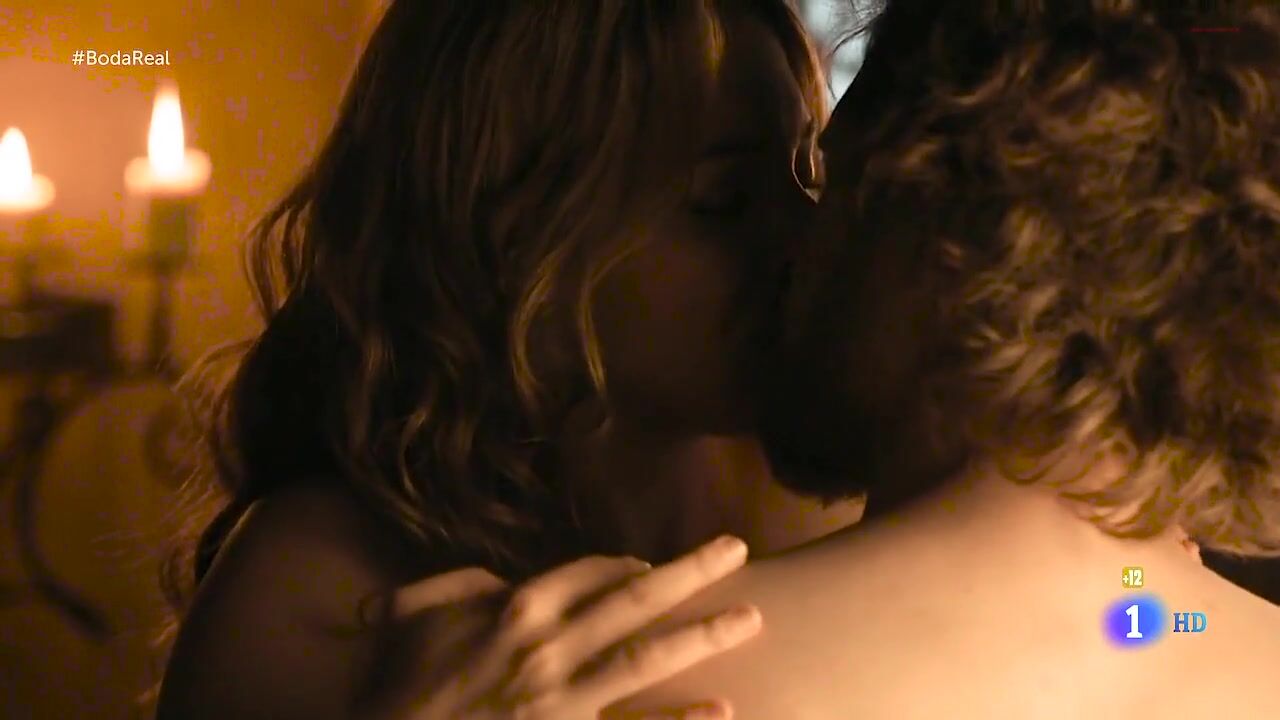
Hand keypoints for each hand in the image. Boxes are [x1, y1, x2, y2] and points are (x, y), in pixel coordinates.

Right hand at [361, 535, 759, 719]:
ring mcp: (563, 701)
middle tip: (737, 549)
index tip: (654, 566)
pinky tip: (722, 712)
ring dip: (702, 637)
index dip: (625, 565)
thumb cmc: (395, 688)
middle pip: (633, 601)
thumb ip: (456, 585)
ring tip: (751, 618)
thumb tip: (493, 581)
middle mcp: (549, 647)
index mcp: (515, 609)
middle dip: (690, 572)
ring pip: (646, 661)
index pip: (587, 572)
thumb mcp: (410, 614)